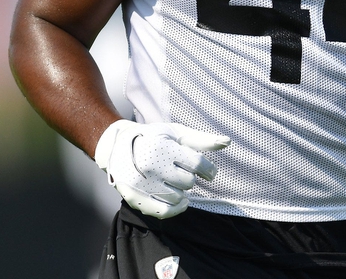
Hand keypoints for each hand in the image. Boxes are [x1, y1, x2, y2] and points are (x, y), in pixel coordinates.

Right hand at [94, 120, 229, 218]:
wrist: (117, 146)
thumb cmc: (152, 137)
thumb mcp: (176, 133)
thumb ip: (202, 140)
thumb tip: (227, 141)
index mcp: (163, 148)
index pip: (198, 164)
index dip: (209, 170)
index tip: (210, 172)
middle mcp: (151, 167)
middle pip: (188, 182)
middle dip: (190, 177)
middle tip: (181, 170)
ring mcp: (142, 185)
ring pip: (178, 197)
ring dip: (182, 191)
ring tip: (174, 180)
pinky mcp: (136, 198)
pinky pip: (164, 212)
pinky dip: (176, 209)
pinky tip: (180, 201)